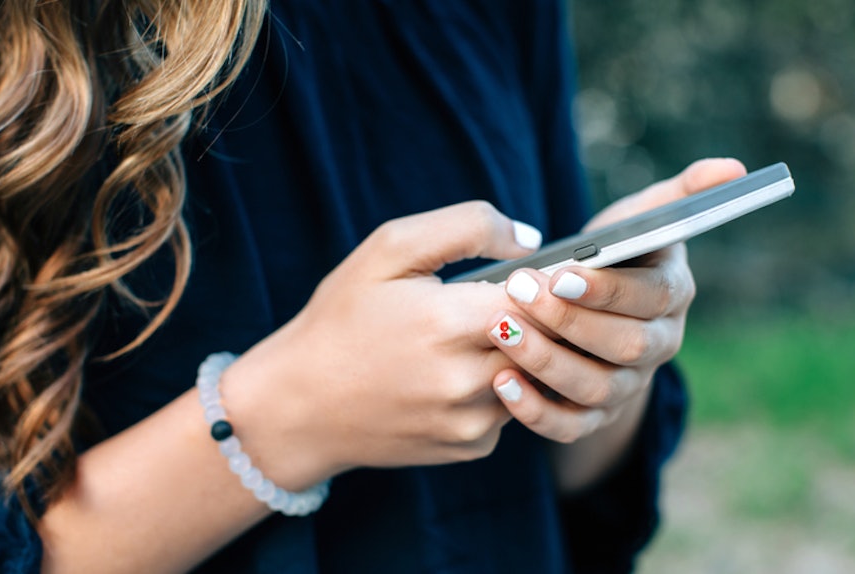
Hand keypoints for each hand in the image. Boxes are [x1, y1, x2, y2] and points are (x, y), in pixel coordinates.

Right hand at [221, 201, 542, 490]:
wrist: (299, 406)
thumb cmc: (342, 319)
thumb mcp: (388, 250)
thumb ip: (465, 228)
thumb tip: (530, 240)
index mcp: (448, 321)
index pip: (543, 296)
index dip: (551, 280)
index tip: (555, 270)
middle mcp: (465, 379)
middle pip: (548, 339)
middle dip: (547, 316)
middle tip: (532, 298)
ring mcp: (470, 420)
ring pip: (534, 375)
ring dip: (525, 352)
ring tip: (487, 332)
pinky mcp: (469, 447)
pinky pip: (511, 410)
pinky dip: (501, 387)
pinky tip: (463, 371)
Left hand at [486, 158, 746, 443]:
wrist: (591, 306)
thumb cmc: (617, 254)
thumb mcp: (642, 219)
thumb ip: (681, 194)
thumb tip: (735, 167)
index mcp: (673, 297)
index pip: (651, 298)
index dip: (608, 291)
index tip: (560, 273)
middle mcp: (658, 347)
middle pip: (625, 347)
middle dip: (570, 321)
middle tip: (519, 293)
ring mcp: (627, 387)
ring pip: (596, 388)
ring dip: (546, 361)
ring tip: (501, 330)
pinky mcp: (592, 416)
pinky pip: (568, 427)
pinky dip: (535, 412)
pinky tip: (501, 382)